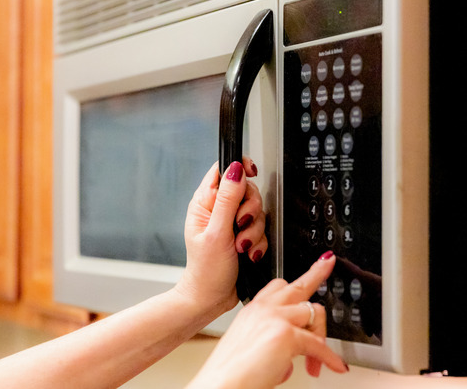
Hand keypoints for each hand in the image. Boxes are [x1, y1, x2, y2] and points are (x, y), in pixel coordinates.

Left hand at [178, 159, 266, 314]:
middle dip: (250, 210)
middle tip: (240, 225)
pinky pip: (262, 229)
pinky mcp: (244, 236)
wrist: (211, 298)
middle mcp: (218, 210)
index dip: (239, 167)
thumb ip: (227, 200)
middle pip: (247, 190)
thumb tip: (235, 169)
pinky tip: (249, 254)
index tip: (252, 174)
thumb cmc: (206, 271)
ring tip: (242, 247)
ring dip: (254, 231)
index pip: (223, 169)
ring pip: (257, 211)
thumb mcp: (217, 233)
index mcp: (204, 203)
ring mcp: (232, 223)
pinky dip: (259, 243)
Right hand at [188, 252, 348, 388]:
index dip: (301, 275)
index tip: (316, 262)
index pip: (279, 285)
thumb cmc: (232, 373)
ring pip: (314, 315)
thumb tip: (291, 358)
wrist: (222, 385)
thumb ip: (273, 343)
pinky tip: (334, 366)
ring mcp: (276, 318)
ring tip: (315, 362)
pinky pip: (319, 345)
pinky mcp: (286, 334)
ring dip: (321, 339)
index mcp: (253, 310)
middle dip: (317, 275)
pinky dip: (329, 358)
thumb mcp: (253, 349)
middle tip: (327, 265)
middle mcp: (264, 309)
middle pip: (300, 288)